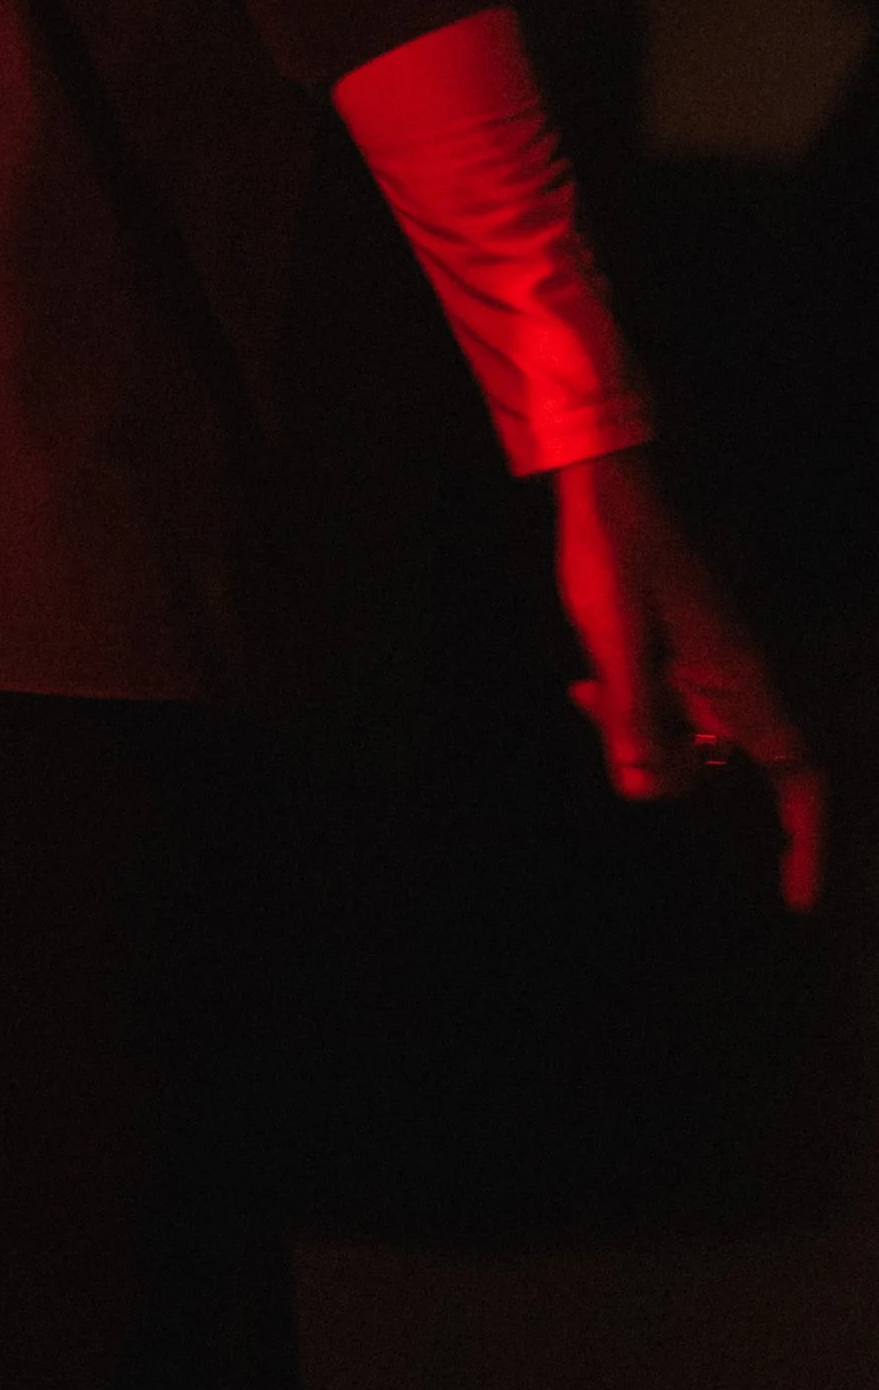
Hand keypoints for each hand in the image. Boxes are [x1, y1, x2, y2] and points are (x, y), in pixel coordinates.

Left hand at [553, 446, 824, 911]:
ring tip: (590, 685)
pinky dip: (624, 714)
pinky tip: (586, 686)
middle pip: (715, 766)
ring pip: (678, 742)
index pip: (798, 774)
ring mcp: (704, 669)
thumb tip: (651, 791)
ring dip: (632, 736)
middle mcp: (732, 680)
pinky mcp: (675, 657)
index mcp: (738, 679)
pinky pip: (658, 712)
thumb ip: (632, 720)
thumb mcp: (614, 643)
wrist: (601, 490)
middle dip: (662, 768)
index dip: (804, 840)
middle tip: (603, 708)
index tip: (796, 899)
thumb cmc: (615, 559)